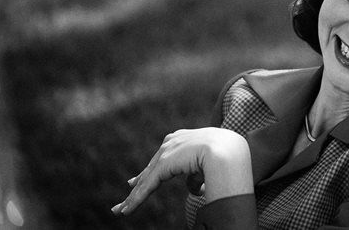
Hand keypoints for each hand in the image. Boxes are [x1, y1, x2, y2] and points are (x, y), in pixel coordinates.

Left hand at [111, 127, 252, 215]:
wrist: (227, 149)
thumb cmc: (225, 155)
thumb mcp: (208, 164)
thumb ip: (197, 176)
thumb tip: (193, 190)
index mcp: (183, 138)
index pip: (162, 157)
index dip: (150, 171)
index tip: (137, 181)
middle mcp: (171, 142)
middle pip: (151, 168)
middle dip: (138, 184)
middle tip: (126, 198)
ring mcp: (166, 153)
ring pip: (147, 179)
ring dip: (134, 197)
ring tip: (121, 211)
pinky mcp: (163, 166)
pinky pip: (147, 186)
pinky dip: (136, 200)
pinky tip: (127, 211)